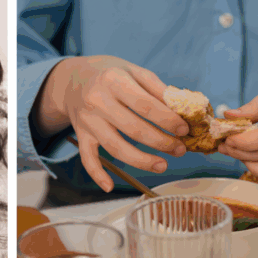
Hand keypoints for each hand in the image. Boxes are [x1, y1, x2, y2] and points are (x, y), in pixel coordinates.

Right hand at [33, 56, 188, 190]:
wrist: (73, 80)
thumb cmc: (110, 75)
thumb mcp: (133, 70)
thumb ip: (156, 89)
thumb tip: (181, 111)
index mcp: (114, 80)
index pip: (145, 105)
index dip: (167, 120)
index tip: (184, 130)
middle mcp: (98, 101)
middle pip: (133, 129)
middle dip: (161, 142)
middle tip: (179, 149)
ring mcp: (88, 121)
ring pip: (115, 148)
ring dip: (141, 161)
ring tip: (162, 165)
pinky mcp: (81, 136)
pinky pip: (87, 159)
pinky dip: (97, 174)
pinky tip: (110, 186)